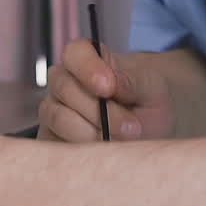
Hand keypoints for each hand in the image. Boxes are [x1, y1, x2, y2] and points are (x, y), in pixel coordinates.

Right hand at [38, 41, 178, 142]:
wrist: (152, 124)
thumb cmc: (147, 96)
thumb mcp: (150, 85)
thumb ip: (131, 81)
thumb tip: (113, 83)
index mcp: (86, 58)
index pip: (75, 53)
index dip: (88, 68)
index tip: (109, 87)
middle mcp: (63, 82)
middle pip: (66, 90)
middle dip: (99, 111)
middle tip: (131, 126)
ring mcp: (55, 111)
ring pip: (60, 120)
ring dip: (94, 134)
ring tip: (123, 140)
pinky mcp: (53, 140)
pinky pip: (58, 146)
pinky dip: (82, 152)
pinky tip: (105, 152)